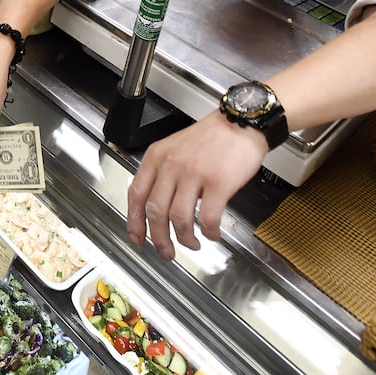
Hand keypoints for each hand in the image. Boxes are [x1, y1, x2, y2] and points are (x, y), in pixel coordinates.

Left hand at [126, 111, 267, 260]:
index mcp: (157, 157)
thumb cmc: (212, 137)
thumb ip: (163, 172)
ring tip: (192, 244)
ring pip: (179, 219)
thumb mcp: (175, 147)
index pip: (136, 194)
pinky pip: (208, 218)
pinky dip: (209, 233)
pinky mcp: (218, 183)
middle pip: (155, 212)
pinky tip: (212, 234)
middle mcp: (171, 165)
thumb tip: (156, 207)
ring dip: (184, 239)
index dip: (134, 221)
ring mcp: (194, 173)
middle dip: (158, 239)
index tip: (137, 237)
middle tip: (166, 252)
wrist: (241, 122)